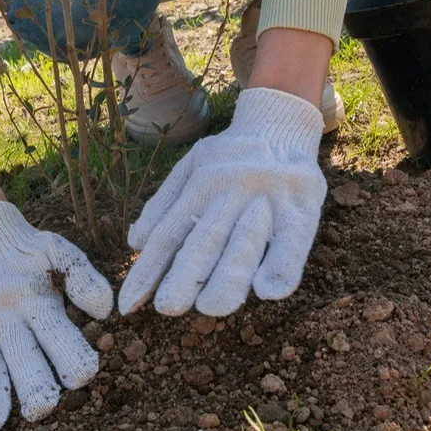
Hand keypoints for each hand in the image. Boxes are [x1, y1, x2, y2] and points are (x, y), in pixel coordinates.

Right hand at [0, 201, 112, 430]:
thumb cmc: (30, 254)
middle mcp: (0, 308)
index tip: (83, 376)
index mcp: (32, 293)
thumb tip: (105, 308)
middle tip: (42, 409)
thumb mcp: (60, 251)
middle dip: (32, 383)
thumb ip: (82, 277)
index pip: (53, 329)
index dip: (70, 354)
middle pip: (18, 353)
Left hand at [119, 88, 326, 317]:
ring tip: (210, 307)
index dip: (147, 270)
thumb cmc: (229, 157)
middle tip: (168, 307)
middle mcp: (231, 190)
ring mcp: (268, 198)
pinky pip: (293, 242)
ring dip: (229, 277)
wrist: (281, 123)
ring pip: (246, 243)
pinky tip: (267, 291)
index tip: (128, 306)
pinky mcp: (302, 207)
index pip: (168, 234)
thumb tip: (135, 242)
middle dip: (185, 276)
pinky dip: (281, 267)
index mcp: (201, 183)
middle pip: (205, 239)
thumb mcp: (191, 167)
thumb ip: (164, 204)